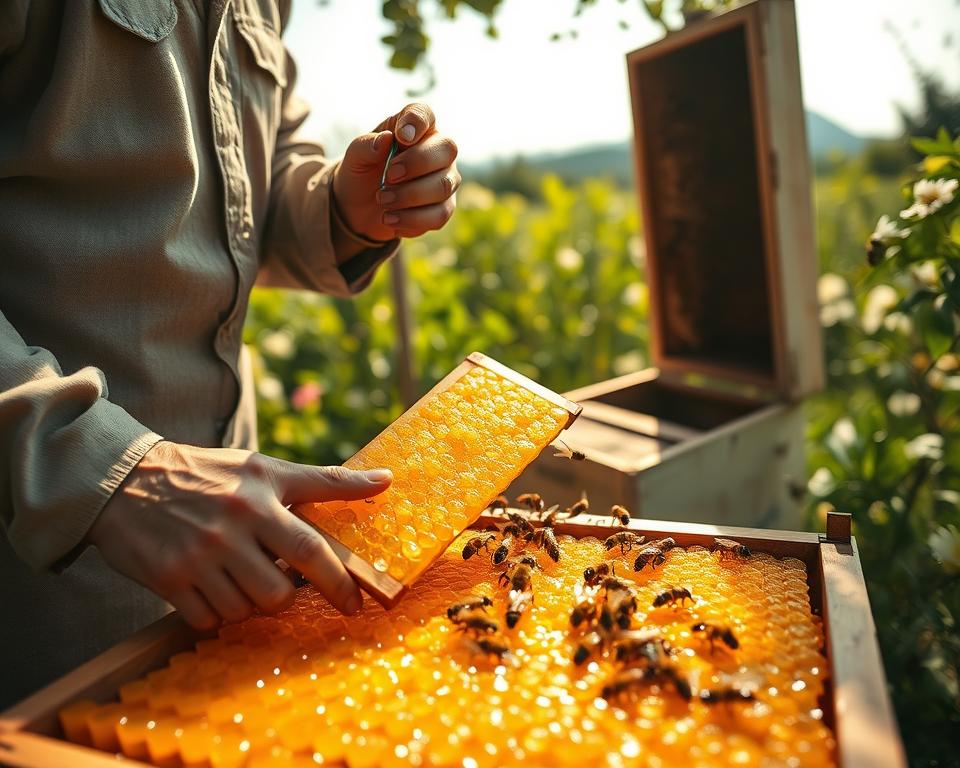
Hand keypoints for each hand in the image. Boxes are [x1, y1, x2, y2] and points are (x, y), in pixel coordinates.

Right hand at [87, 441, 391, 628]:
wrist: (126, 478)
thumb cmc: (209, 474)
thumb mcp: (266, 469)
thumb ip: (326, 482)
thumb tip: (386, 481)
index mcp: (259, 499)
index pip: (312, 549)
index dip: (340, 582)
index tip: (357, 603)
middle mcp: (230, 529)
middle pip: (280, 592)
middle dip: (289, 596)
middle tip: (282, 582)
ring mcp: (197, 558)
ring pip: (246, 610)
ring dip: (251, 602)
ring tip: (241, 574)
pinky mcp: (168, 580)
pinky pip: (210, 620)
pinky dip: (217, 612)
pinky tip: (212, 585)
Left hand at [332, 103, 459, 240]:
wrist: (360, 208)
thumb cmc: (362, 172)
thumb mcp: (355, 158)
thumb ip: (366, 146)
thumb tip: (385, 140)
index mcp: (415, 128)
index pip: (425, 114)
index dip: (417, 122)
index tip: (401, 136)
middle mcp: (437, 150)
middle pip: (446, 149)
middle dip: (416, 164)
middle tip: (388, 176)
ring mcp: (445, 179)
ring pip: (443, 185)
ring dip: (409, 195)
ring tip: (382, 200)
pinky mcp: (444, 208)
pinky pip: (439, 215)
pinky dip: (411, 219)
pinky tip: (389, 219)